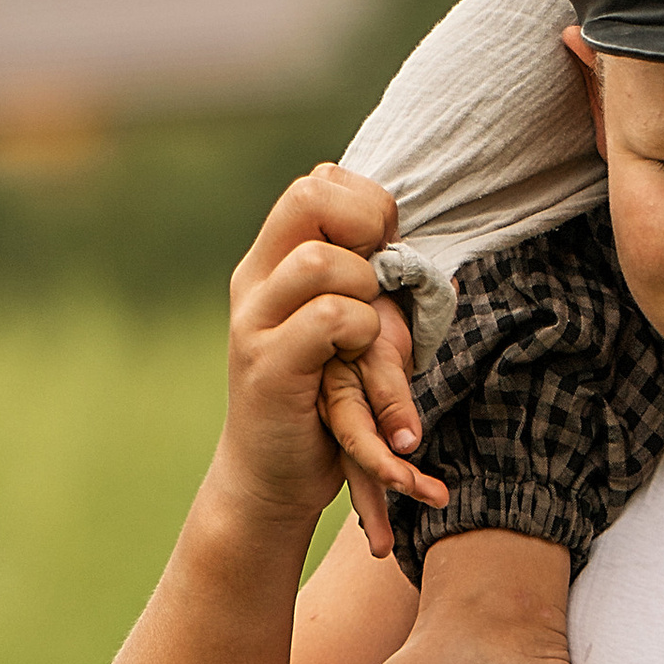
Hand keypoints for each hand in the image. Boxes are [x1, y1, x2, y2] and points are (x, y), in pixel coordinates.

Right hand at [224, 167, 449, 545]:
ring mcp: (254, 323)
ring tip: (366, 329)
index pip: (315, 182)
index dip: (365, 202)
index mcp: (270, 262)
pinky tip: (356, 362)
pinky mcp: (267, 368)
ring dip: (367, 290)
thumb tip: (410, 232)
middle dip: (368, 227)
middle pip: (309, 198)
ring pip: (322, 263)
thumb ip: (359, 276)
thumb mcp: (342, 324)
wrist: (270, 480)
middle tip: (382, 276)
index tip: (384, 250)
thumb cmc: (322, 400)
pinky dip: (361, 334)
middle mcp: (254, 282)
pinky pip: (329, 319)